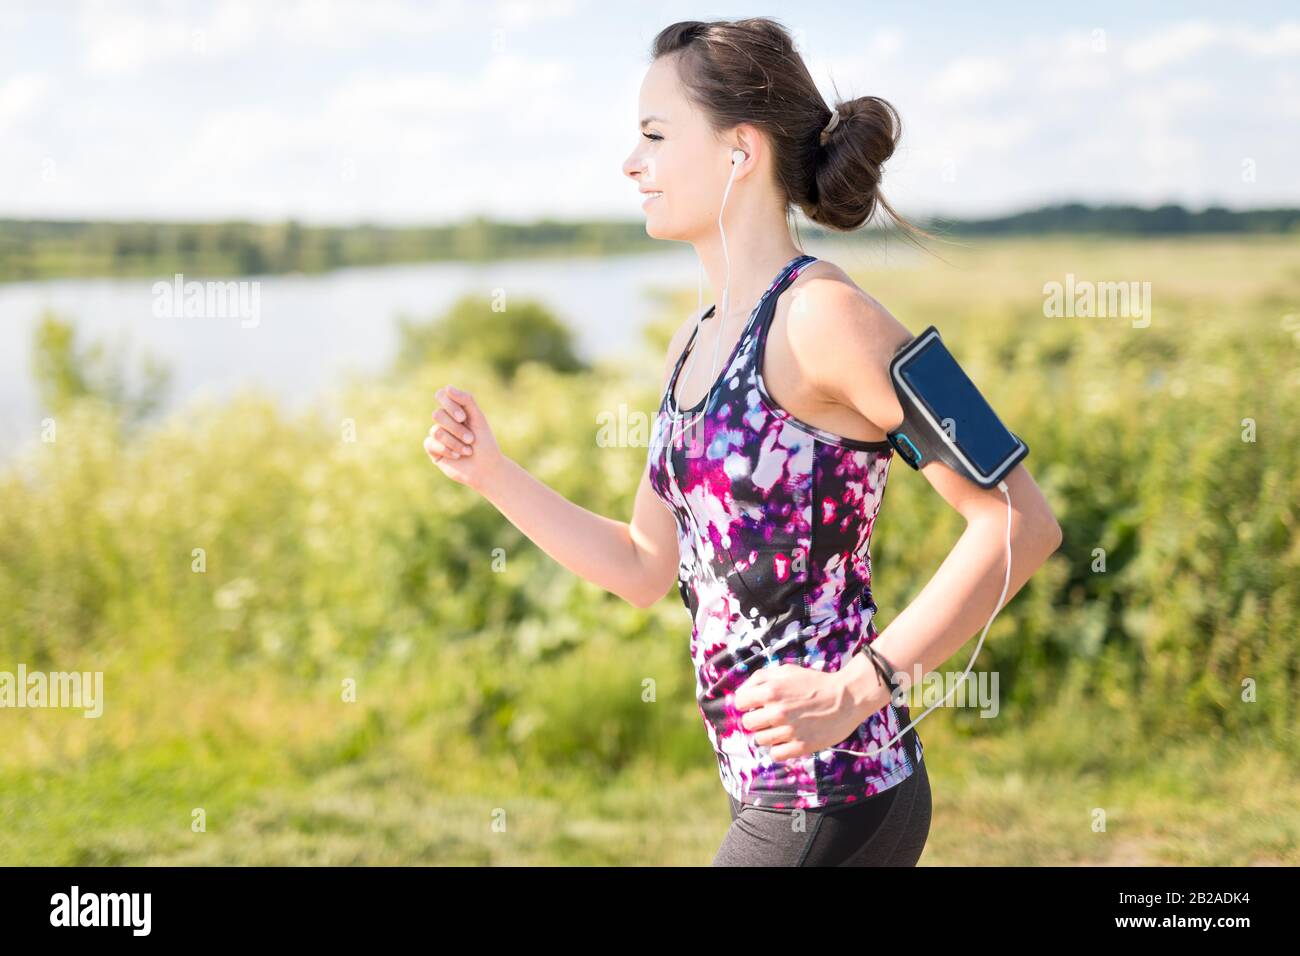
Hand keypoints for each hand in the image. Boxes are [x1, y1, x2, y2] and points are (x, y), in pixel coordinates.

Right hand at [423, 384, 504, 490]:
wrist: (486, 469)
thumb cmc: (485, 443)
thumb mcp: (478, 419)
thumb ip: (466, 400)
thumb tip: (448, 387)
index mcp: (456, 410)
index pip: (441, 395)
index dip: (449, 405)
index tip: (463, 417)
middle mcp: (445, 420)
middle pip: (437, 414)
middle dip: (456, 428)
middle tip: (471, 439)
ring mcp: (438, 434)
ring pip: (436, 431)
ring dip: (455, 442)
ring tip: (468, 450)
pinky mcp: (433, 449)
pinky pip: (431, 443)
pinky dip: (447, 450)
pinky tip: (457, 456)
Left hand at [733, 663, 873, 761]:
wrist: (846, 698)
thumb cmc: (814, 682)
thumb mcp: (786, 670)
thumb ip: (759, 678)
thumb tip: (740, 693)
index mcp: (771, 690)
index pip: (739, 703)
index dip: (747, 703)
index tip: (757, 704)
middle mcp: (777, 712)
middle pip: (748, 723)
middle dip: (757, 719)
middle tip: (771, 717)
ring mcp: (788, 731)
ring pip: (760, 740)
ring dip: (768, 734)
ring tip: (782, 727)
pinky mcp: (800, 746)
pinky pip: (775, 754)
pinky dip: (779, 748)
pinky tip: (788, 740)